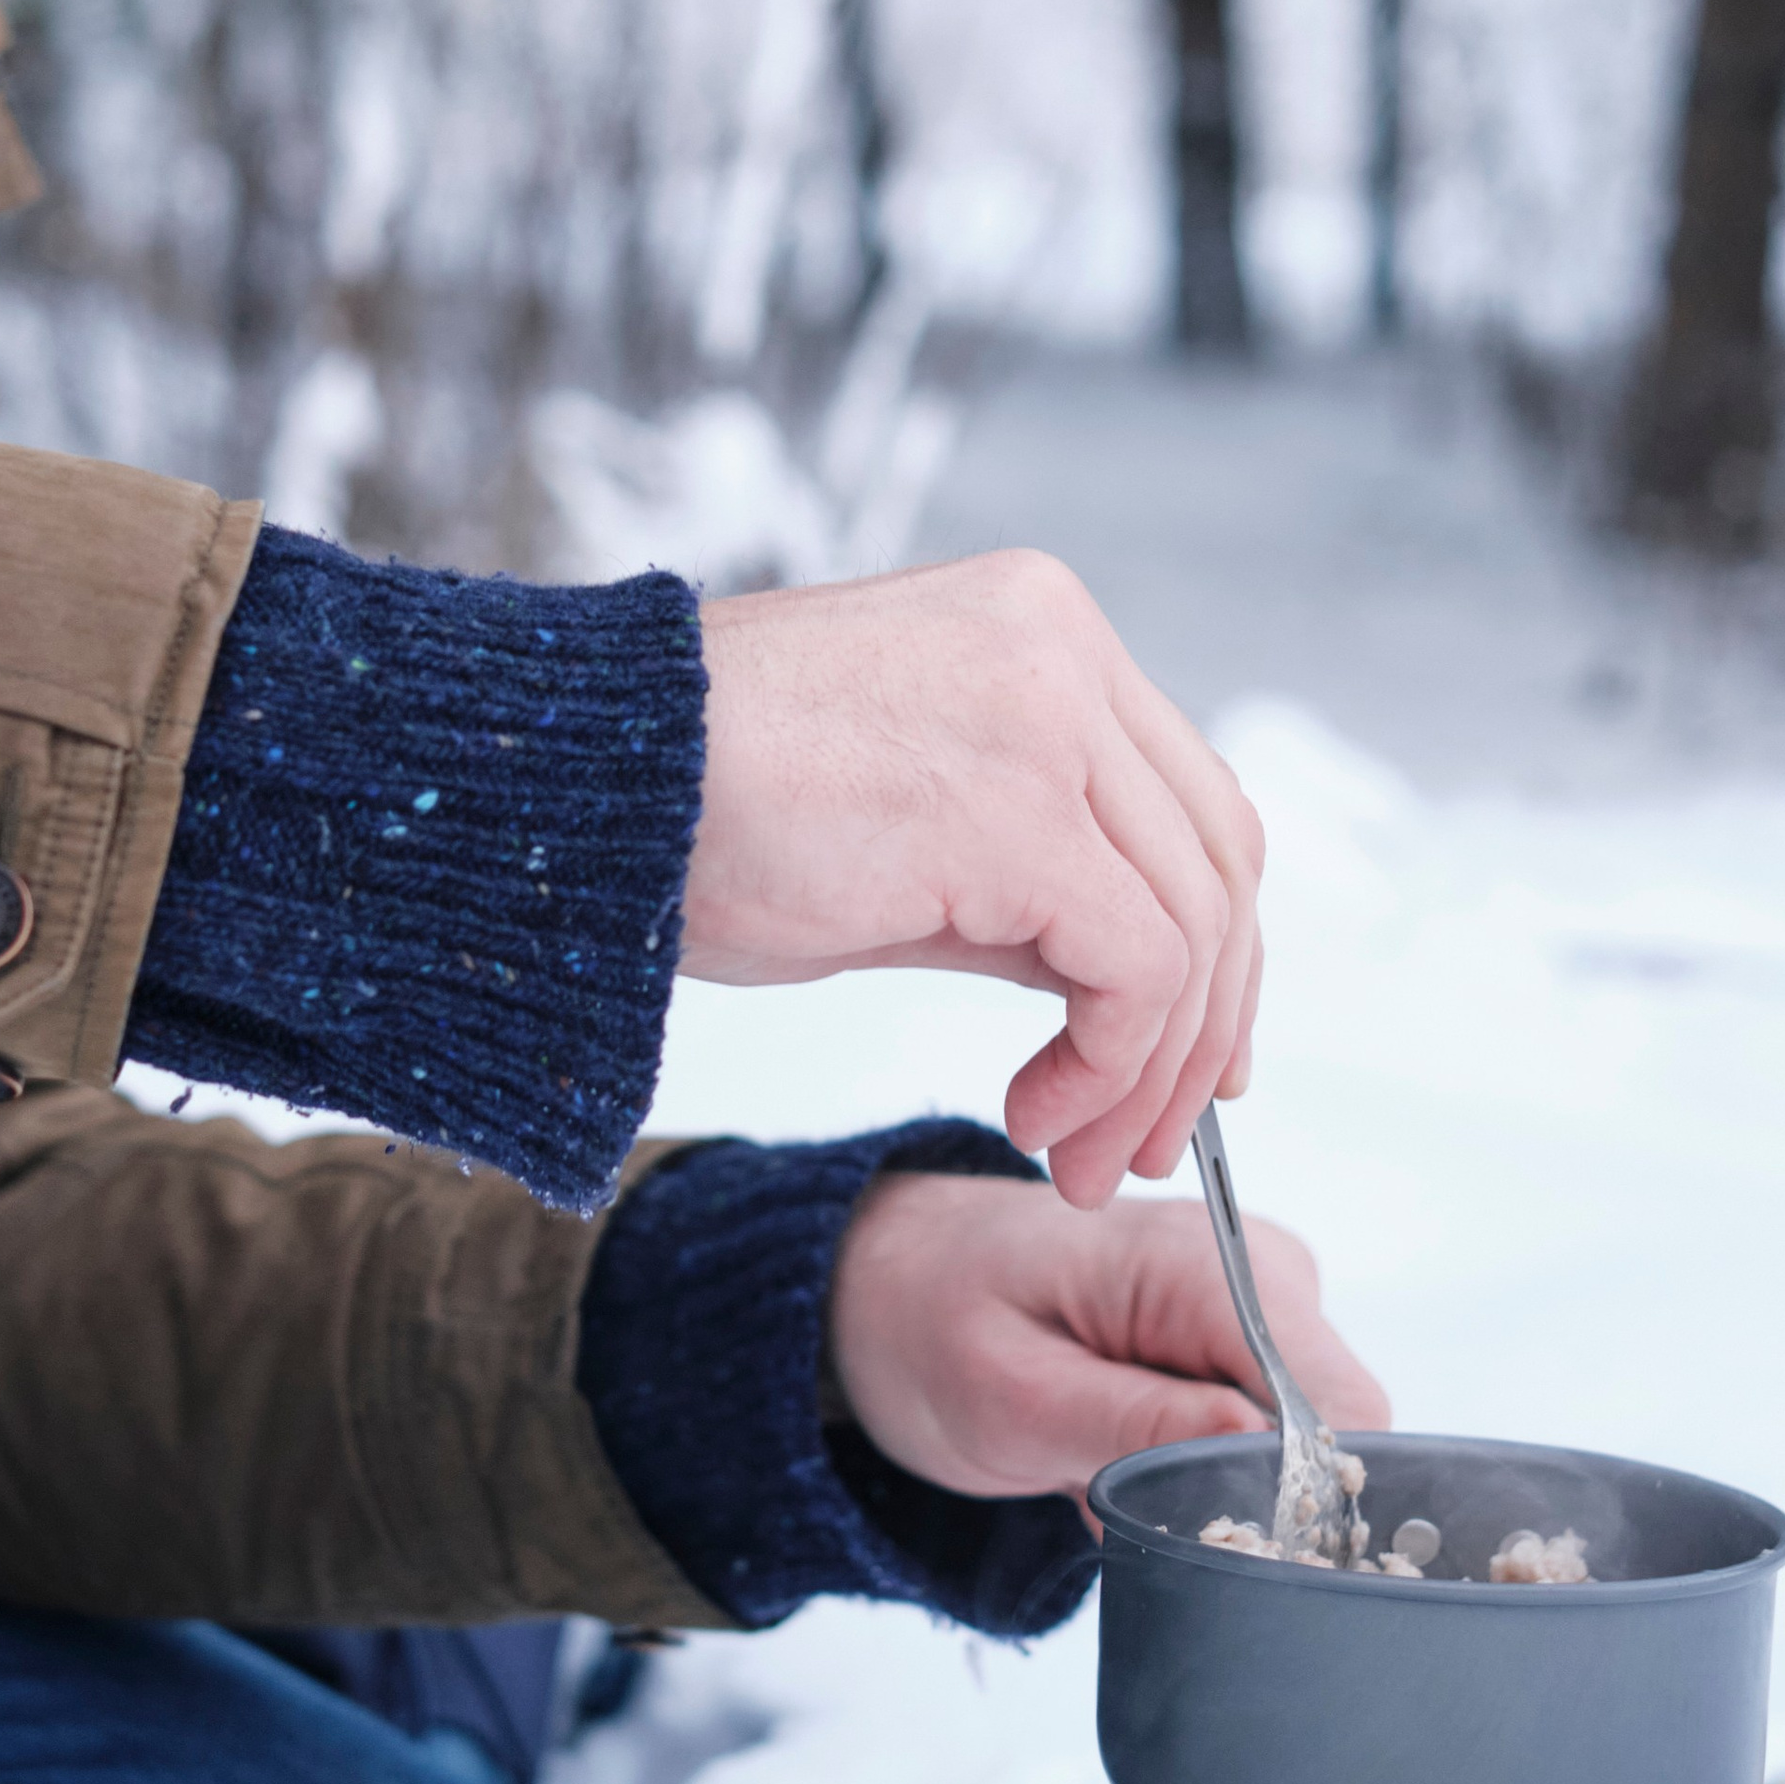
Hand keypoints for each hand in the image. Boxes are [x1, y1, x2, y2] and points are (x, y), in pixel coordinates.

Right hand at [685, 551, 1263, 1202]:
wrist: (568, 791)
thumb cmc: (691, 816)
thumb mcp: (901, 841)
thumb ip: (1023, 882)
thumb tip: (1125, 984)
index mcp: (1035, 626)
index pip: (1185, 798)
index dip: (1210, 945)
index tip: (1182, 1063)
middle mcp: (1060, 643)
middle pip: (1216, 855)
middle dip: (1202, 1023)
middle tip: (1148, 1142)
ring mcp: (1048, 713)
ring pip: (1191, 922)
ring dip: (1148, 1072)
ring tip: (1078, 1157)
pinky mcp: (1019, 808)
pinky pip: (1136, 965)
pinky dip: (1108, 1064)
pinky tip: (1034, 1112)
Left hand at [826, 1173, 1388, 1516]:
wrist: (898, 1275)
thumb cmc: (932, 1319)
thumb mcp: (1009, 1394)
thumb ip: (1138, 1424)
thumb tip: (1270, 1453)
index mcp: (1207, 1265)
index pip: (1342, 1405)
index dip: (1299, 1493)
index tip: (1209, 1530)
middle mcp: (1260, 1272)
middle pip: (1335, 1433)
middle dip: (1239, 1495)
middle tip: (1111, 1490)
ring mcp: (1259, 1304)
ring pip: (1299, 1448)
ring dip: (1200, 1486)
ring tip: (1092, 1461)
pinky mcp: (1243, 1340)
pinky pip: (1262, 1436)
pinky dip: (1186, 1467)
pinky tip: (1108, 1449)